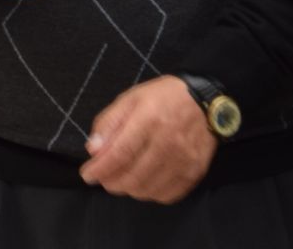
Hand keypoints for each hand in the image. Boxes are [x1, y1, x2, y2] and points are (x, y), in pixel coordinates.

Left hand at [80, 77, 217, 203]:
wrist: (205, 103)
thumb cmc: (162, 98)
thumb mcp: (129, 99)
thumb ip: (109, 123)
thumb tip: (93, 150)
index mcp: (149, 120)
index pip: (120, 153)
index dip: (101, 168)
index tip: (87, 175)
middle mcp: (168, 143)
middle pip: (134, 176)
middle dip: (111, 182)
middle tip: (102, 178)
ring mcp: (184, 161)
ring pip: (149, 189)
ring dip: (128, 189)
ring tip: (120, 180)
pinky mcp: (195, 172)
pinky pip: (168, 194)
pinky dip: (150, 193)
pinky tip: (142, 183)